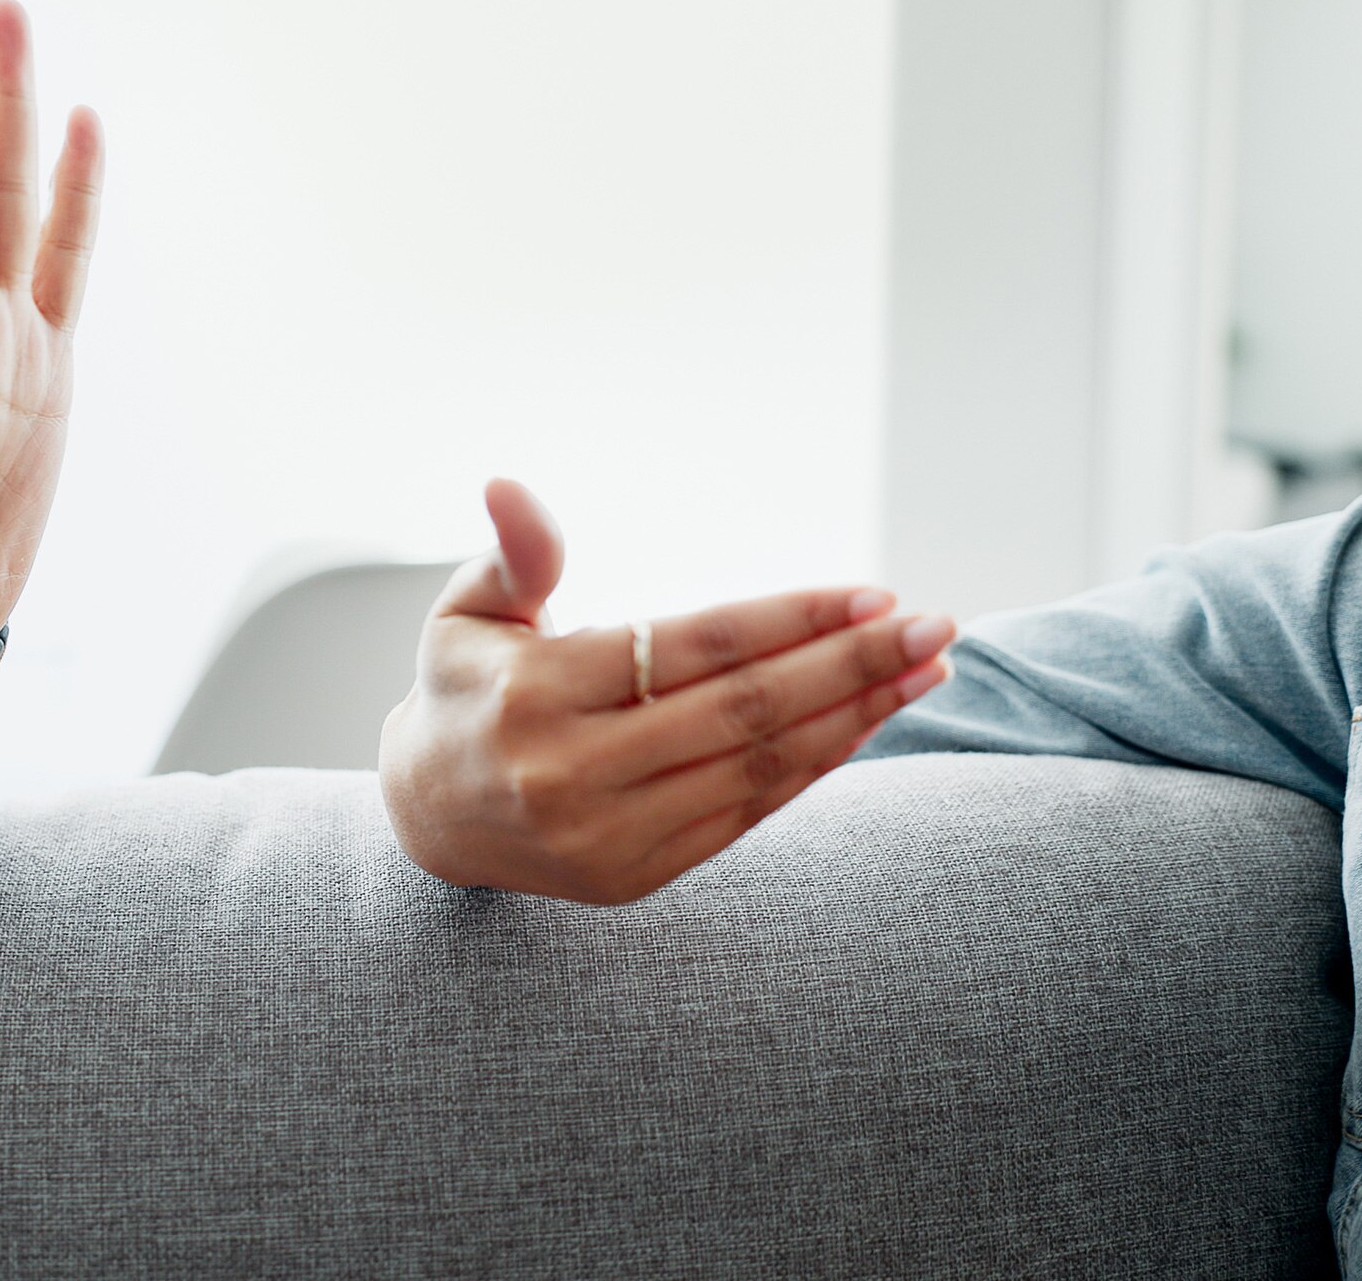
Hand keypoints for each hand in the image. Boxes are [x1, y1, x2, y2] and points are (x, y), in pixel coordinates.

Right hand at [379, 479, 955, 904]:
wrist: (426, 820)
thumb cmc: (467, 690)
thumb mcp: (467, 613)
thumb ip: (515, 555)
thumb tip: (508, 485)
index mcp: (534, 693)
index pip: (692, 647)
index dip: (790, 619)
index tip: (874, 593)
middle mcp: (570, 772)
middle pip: (741, 710)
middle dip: (850, 665)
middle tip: (935, 627)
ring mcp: (605, 835)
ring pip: (756, 767)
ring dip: (855, 718)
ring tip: (925, 672)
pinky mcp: (633, 876)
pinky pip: (746, 814)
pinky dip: (814, 767)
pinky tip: (867, 722)